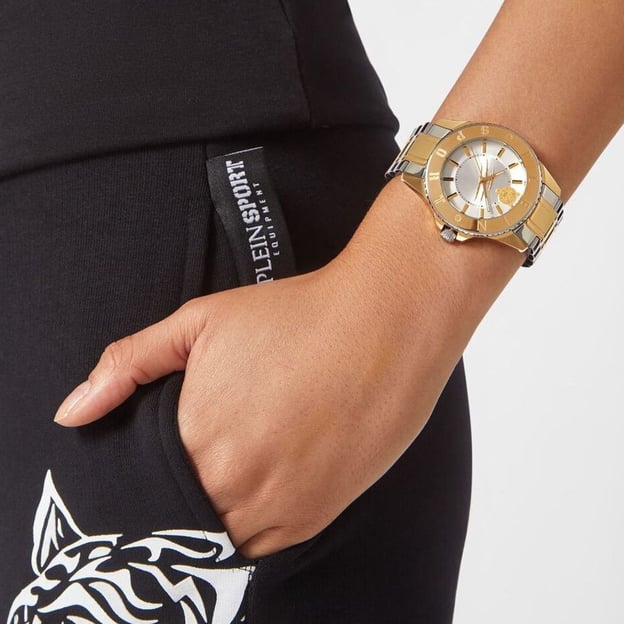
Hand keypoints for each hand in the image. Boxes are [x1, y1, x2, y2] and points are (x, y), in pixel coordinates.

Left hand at [52, 248, 448, 559]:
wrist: (384, 321)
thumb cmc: (295, 315)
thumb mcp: (200, 323)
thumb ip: (129, 364)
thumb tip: (73, 412)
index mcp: (196, 442)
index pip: (142, 496)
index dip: (144, 483)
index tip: (160, 464)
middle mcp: (236, 489)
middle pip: (180, 524)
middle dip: (178, 500)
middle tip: (202, 458)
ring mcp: (281, 510)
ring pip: (222, 540)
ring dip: (215, 516)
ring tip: (233, 468)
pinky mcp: (318, 515)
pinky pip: (265, 543)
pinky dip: (252, 522)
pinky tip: (263, 478)